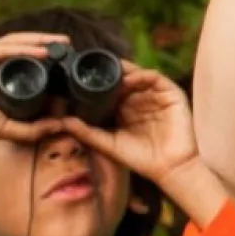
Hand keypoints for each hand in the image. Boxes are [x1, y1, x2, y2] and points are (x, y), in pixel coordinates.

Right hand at [0, 32, 71, 146]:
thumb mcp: (5, 127)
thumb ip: (32, 129)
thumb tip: (60, 126)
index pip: (23, 59)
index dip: (45, 57)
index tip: (67, 60)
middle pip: (22, 46)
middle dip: (46, 43)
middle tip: (68, 45)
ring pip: (14, 42)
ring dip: (38, 41)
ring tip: (59, 43)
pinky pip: (1, 49)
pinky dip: (22, 49)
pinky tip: (40, 51)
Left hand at [60, 63, 199, 185]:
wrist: (168, 168)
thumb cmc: (141, 159)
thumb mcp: (109, 144)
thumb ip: (87, 132)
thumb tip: (63, 122)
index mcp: (126, 109)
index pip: (112, 89)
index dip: (100, 82)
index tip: (81, 76)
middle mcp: (141, 100)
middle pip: (124, 78)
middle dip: (111, 73)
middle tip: (93, 67)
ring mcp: (156, 96)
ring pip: (138, 75)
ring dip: (125, 71)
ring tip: (110, 72)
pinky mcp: (171, 95)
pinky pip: (156, 78)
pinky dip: (142, 75)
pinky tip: (129, 79)